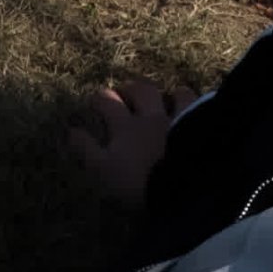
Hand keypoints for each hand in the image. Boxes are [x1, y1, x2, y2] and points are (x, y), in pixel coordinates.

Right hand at [61, 78, 194, 207]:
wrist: (184, 183)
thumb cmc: (139, 181)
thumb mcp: (104, 170)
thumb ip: (87, 151)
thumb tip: (70, 132)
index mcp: (124, 127)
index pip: (107, 104)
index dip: (99, 100)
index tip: (94, 100)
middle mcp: (151, 117)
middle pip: (140, 92)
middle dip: (131, 88)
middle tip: (127, 91)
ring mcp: (179, 119)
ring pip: (175, 95)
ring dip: (169, 93)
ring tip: (169, 95)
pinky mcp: (202, 127)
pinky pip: (201, 109)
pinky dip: (198, 105)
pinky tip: (200, 107)